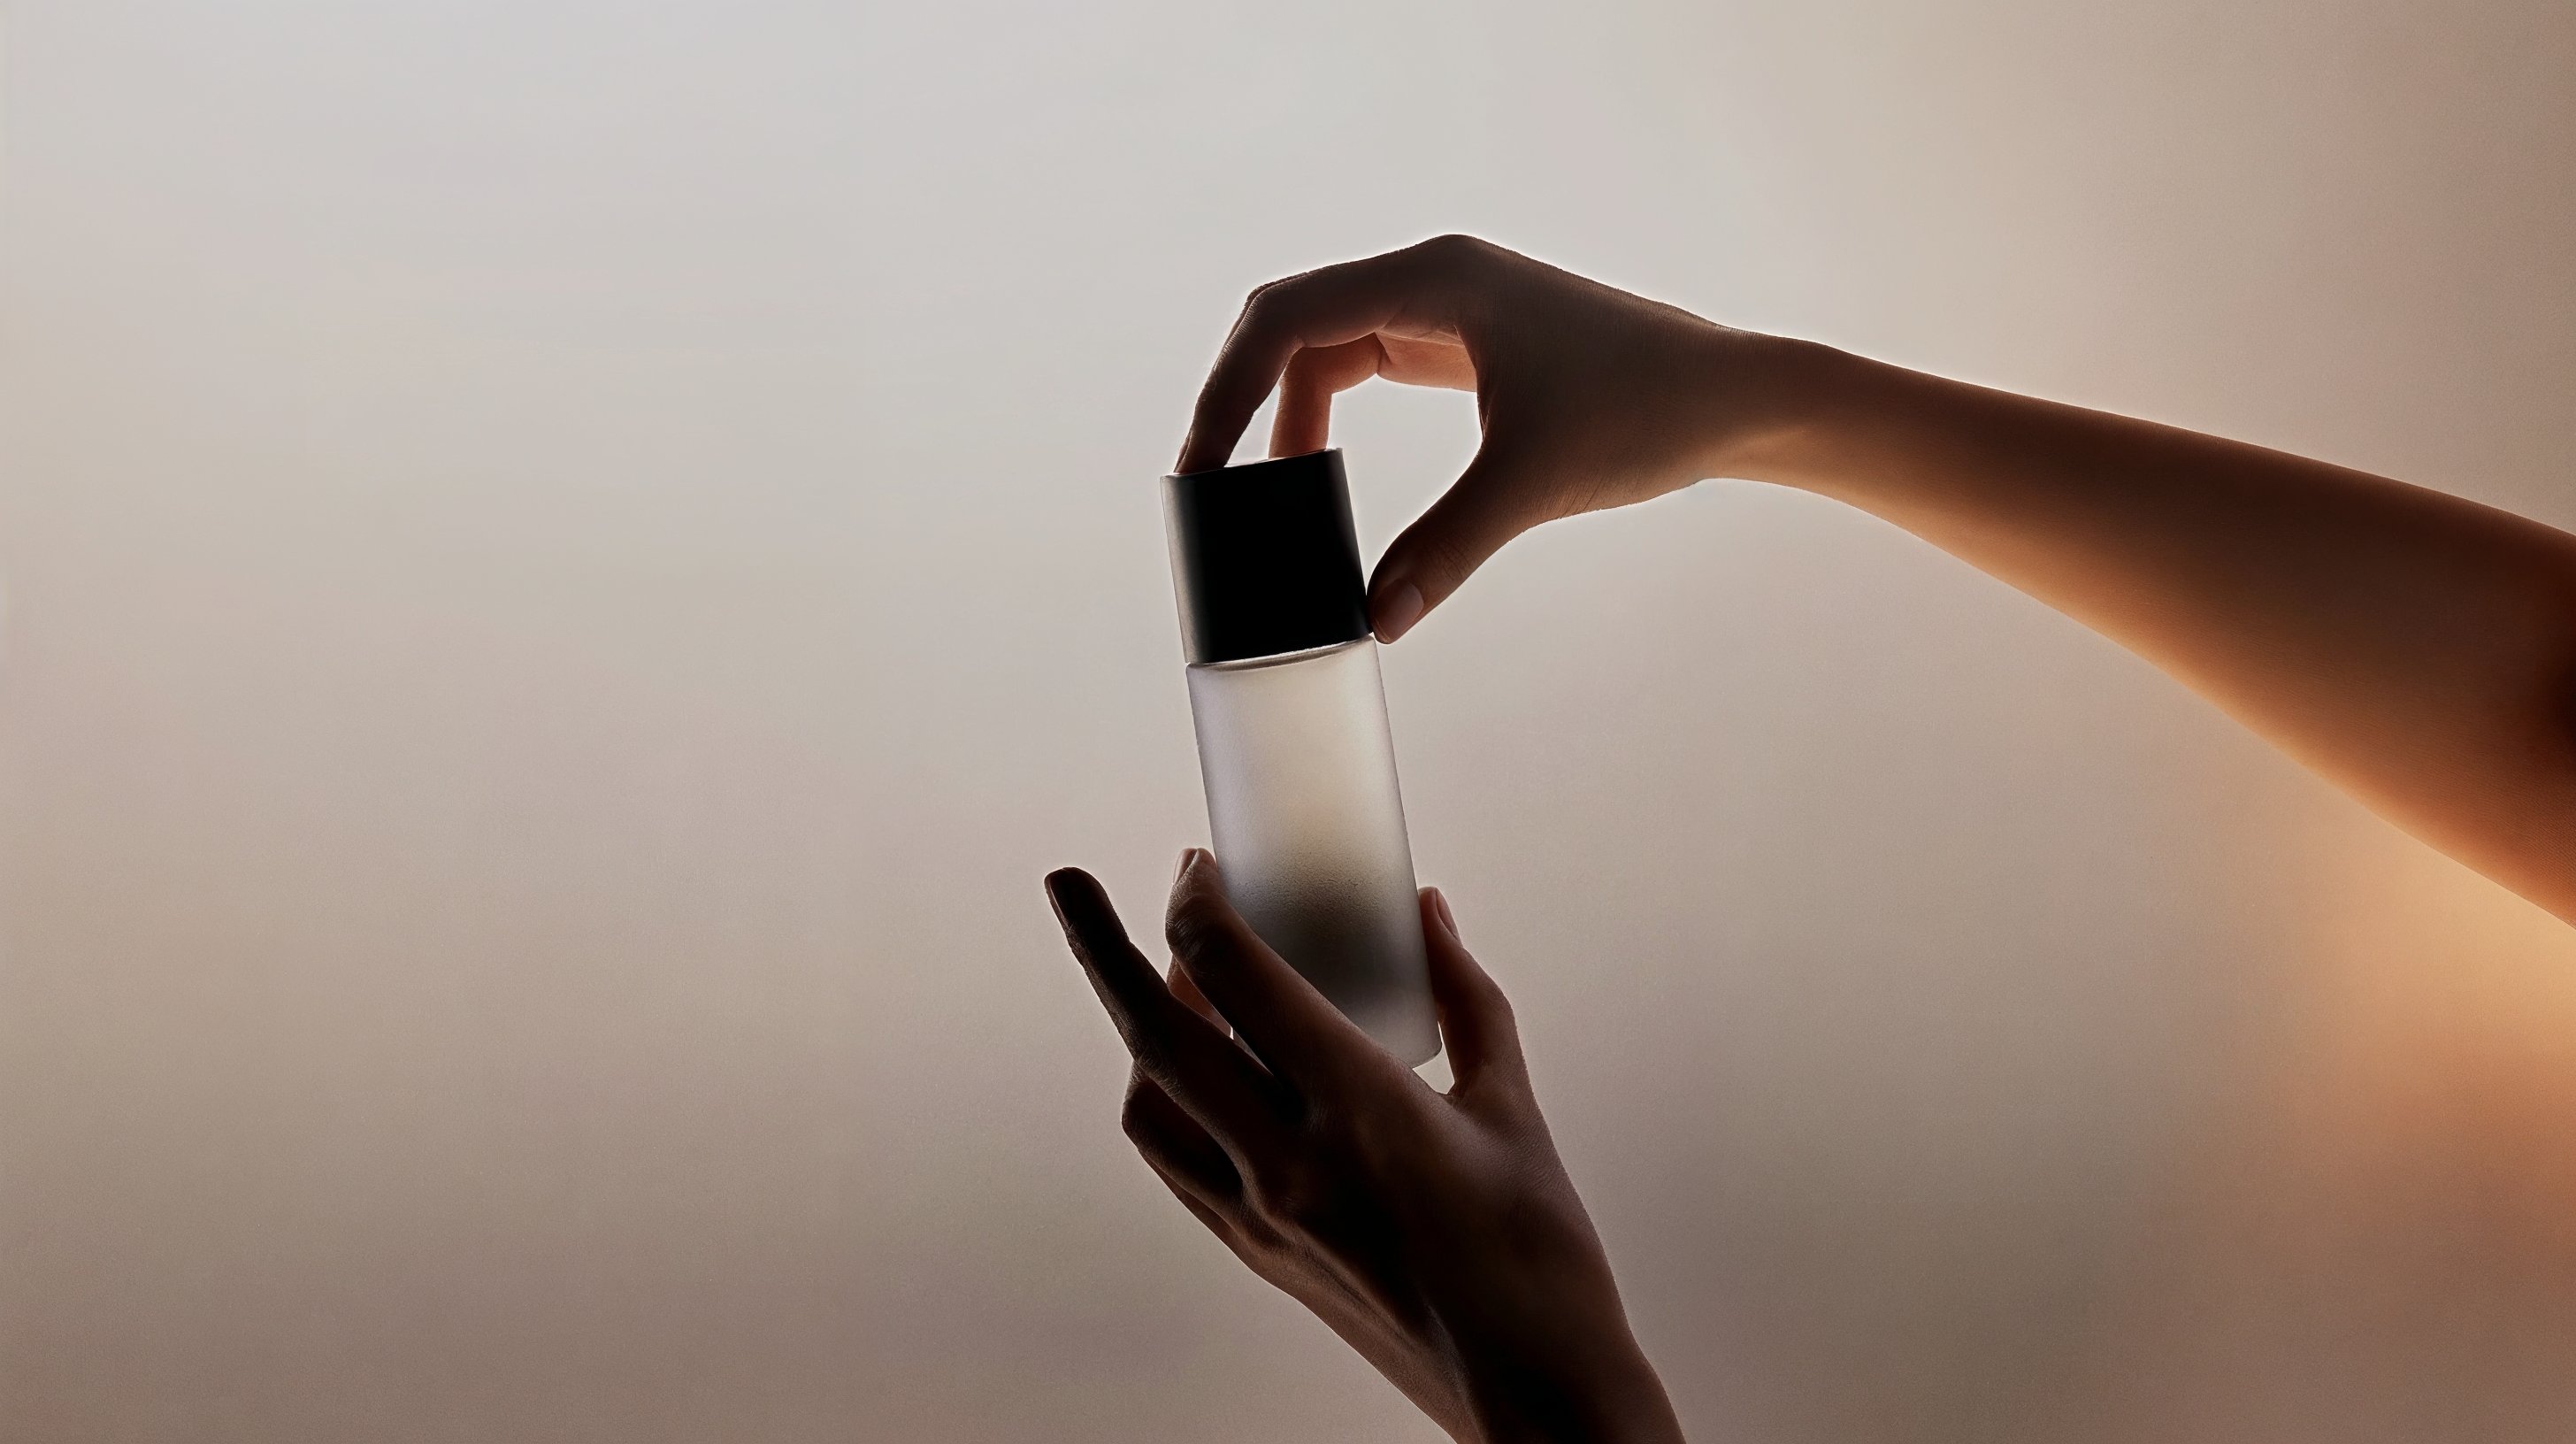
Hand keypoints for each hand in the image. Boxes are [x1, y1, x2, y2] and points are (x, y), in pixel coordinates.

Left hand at [1045, 850, 1682, 1443]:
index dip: (1197, 904)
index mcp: (1357, 1107)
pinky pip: (1176, 1165)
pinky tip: (1195, 1074)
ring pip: (1150, 1104)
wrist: (1531, 1392)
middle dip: (1102, 943)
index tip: (1198, 865)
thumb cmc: (1538, 1257)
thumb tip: (1425, 916)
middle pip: (1154, 1031)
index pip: (1233, 976)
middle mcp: (1287, 1161)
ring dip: (1137, 1030)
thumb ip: (1463, 999)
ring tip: (1169, 982)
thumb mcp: (1510, 1108)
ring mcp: (1262, 1216)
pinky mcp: (1258, 1255)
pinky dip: (1166, 1102)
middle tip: (1066, 882)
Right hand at [1178, 233, 1828, 640]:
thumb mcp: (1533, 484)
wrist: (1732, 396)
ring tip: (1278, 498)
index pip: (1289, 319)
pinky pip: (1365, 362)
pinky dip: (1328, 412)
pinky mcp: (1467, 339)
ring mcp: (1448, 304)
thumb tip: (1373, 621)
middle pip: (1291, 322)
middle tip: (1212, 482)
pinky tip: (1321, 472)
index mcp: (1436, 281)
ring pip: (1326, 345)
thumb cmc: (1647, 413)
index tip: (1202, 463)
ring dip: (1289, 415)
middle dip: (1243, 399)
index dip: (1229, 390)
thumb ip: (1443, 551)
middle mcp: (1432, 277)